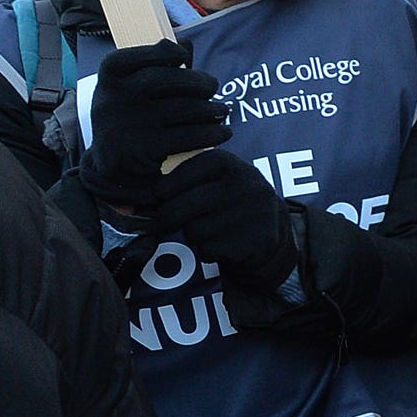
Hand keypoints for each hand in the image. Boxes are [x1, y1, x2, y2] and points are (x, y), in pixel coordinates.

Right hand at [79, 43, 228, 204]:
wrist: (114, 171)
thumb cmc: (131, 119)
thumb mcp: (132, 91)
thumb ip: (157, 66)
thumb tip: (184, 42)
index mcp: (108, 79)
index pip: (136, 56)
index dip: (162, 52)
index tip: (182, 54)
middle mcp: (112, 99)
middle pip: (165, 79)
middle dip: (197, 81)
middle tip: (213, 86)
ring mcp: (127, 125)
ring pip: (182, 108)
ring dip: (210, 109)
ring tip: (222, 110)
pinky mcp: (143, 150)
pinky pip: (188, 136)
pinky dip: (211, 133)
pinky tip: (222, 132)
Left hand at [151, 150, 295, 294]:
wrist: (271, 232)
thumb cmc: (232, 204)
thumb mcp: (220, 180)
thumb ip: (190, 180)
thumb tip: (144, 195)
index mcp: (231, 164)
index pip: (186, 171)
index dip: (167, 186)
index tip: (161, 195)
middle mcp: (243, 184)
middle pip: (184, 205)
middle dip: (168, 217)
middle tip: (163, 223)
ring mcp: (251, 213)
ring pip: (194, 230)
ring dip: (194, 235)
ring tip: (209, 231)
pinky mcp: (253, 240)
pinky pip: (209, 249)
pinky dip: (208, 251)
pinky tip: (221, 244)